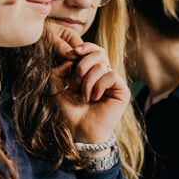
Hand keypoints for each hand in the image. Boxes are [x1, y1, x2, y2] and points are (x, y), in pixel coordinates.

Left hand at [51, 28, 129, 144]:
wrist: (81, 131)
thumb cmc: (70, 112)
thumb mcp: (57, 88)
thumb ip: (58, 71)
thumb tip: (69, 59)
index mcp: (90, 71)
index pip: (92, 50)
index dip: (84, 47)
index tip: (71, 54)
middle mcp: (103, 74)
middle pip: (98, 53)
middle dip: (82, 67)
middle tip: (74, 85)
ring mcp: (113, 82)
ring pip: (101, 66)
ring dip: (87, 82)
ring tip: (83, 98)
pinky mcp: (122, 90)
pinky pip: (111, 75)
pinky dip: (99, 86)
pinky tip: (95, 98)